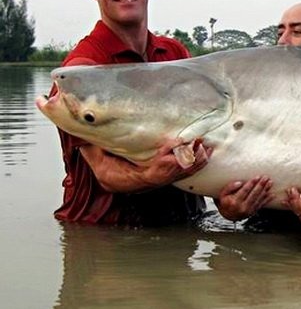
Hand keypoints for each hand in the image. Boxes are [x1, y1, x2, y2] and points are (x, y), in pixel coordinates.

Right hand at [81, 138, 211, 192]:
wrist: (98, 158)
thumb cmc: (95, 152)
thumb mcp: (90, 149)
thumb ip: (91, 142)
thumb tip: (87, 126)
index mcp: (121, 178)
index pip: (149, 175)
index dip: (165, 164)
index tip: (175, 148)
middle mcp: (140, 182)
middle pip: (168, 176)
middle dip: (185, 163)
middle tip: (197, 146)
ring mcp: (151, 179)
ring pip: (177, 175)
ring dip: (193, 162)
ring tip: (205, 147)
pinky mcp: (161, 172)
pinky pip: (180, 170)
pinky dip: (194, 161)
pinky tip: (205, 151)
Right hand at [140, 138, 211, 186]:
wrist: (156, 178)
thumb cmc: (158, 164)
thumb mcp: (162, 152)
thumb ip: (172, 144)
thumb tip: (182, 139)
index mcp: (180, 160)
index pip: (192, 150)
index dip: (197, 143)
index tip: (200, 138)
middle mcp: (186, 166)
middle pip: (200, 155)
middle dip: (202, 147)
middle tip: (202, 140)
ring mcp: (189, 171)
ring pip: (203, 161)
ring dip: (206, 153)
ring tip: (207, 146)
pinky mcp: (190, 173)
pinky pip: (201, 166)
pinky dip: (206, 159)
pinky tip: (207, 155)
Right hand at [216, 176, 273, 220]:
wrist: (228, 215)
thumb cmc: (226, 202)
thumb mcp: (223, 194)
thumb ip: (230, 187)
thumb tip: (240, 183)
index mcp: (234, 202)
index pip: (244, 191)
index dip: (251, 183)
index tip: (257, 177)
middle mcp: (242, 207)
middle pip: (254, 194)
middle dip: (260, 185)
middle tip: (265, 178)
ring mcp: (249, 211)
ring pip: (259, 199)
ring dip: (265, 190)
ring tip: (270, 183)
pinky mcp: (253, 212)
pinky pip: (261, 205)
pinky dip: (267, 199)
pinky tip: (272, 194)